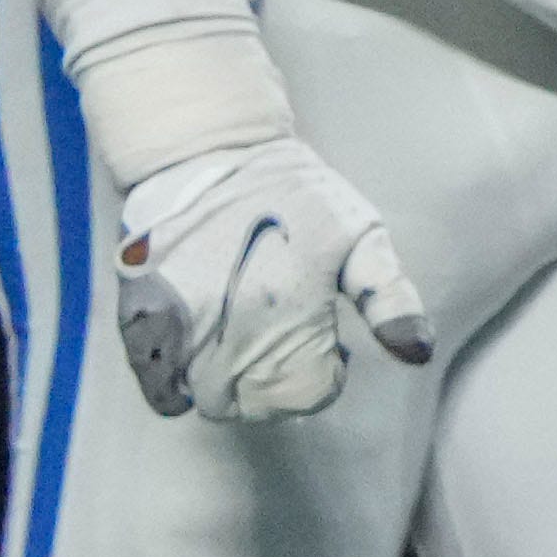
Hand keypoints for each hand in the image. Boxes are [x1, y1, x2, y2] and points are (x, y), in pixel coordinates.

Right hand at [111, 136, 437, 422]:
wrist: (209, 151)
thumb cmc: (293, 193)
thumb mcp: (359, 234)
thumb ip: (389, 298)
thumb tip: (416, 355)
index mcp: (289, 310)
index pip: (310, 394)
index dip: (329, 377)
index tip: (333, 348)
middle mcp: (230, 325)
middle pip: (259, 405)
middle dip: (282, 391)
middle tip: (289, 352)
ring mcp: (180, 324)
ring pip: (211, 398)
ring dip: (233, 389)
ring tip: (248, 349)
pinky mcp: (140, 317)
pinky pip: (158, 385)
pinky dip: (178, 391)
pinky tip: (198, 373)